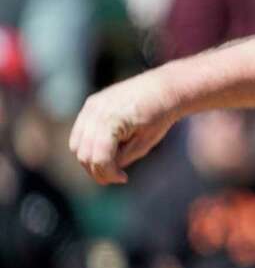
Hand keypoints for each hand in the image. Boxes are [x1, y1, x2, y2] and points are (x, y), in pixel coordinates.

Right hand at [70, 70, 178, 184]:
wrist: (164, 89)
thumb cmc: (159, 116)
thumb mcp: (144, 144)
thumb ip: (122, 159)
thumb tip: (105, 171)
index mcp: (111, 121)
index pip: (98, 158)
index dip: (108, 174)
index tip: (123, 179)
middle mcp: (96, 112)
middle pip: (83, 154)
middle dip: (97, 170)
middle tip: (114, 177)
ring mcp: (90, 106)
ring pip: (77, 144)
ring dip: (90, 159)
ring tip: (111, 165)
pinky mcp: (91, 104)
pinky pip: (80, 132)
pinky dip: (89, 145)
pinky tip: (107, 150)